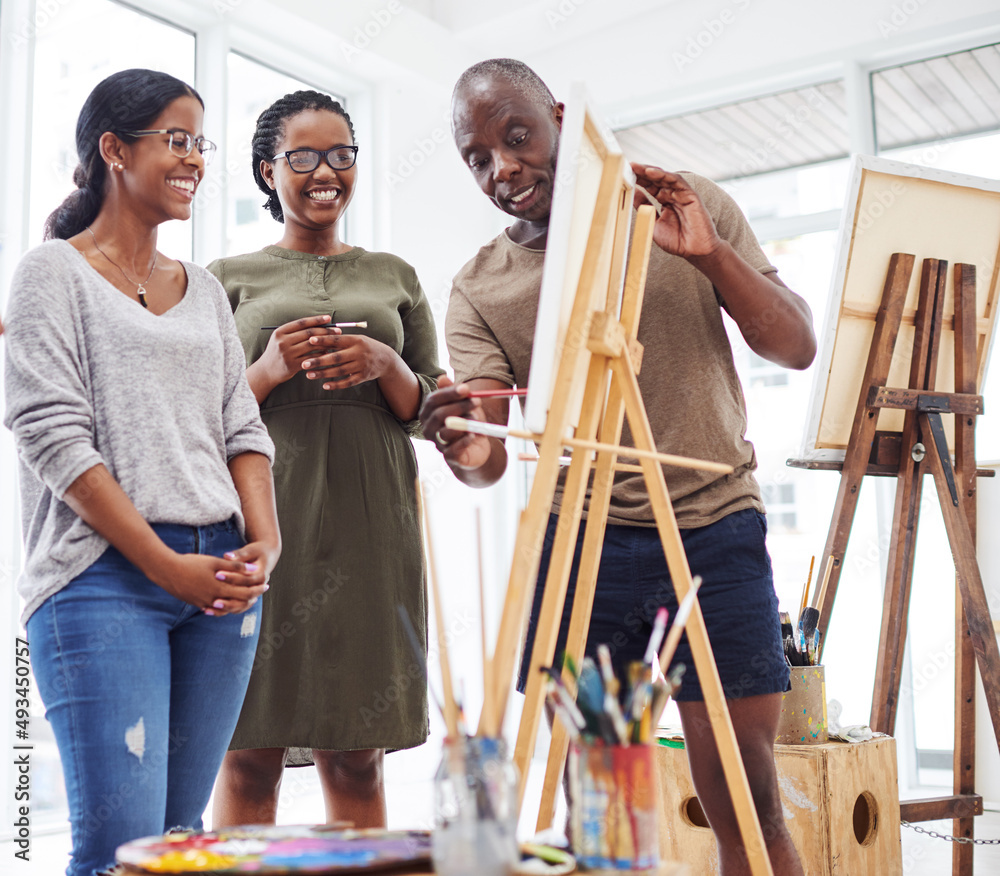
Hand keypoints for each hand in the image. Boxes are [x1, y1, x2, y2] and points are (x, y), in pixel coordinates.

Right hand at [149, 550, 269, 615]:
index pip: (245, 593)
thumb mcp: (215, 562)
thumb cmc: (191, 563)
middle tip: (260, 592)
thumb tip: (254, 570)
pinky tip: (227, 602)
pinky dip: (223, 606)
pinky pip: (214, 608)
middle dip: (251, 596)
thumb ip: (235, 567)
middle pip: (238, 602)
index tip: (266, 585)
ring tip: (247, 597)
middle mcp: (213, 599)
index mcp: (220, 588)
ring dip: (238, 603)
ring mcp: (203, 603)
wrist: (166, 571)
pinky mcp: (196, 603)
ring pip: (226, 608)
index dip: (257, 589)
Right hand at [259, 314, 338, 385]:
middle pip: (309, 333)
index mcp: (280, 332)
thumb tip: (319, 324)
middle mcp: (282, 342)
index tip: (328, 318)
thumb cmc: (278, 352)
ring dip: (326, 343)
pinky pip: (311, 358)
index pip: (301, 323)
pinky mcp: (292, 366)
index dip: (316, 320)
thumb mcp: (281, 339)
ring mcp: (287, 354)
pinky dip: (321, 355)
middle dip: (325, 331)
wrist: (266, 371)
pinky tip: (328, 353)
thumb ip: (295, 332)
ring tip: (336, 341)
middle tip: (338, 330)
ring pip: (312, 346)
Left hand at [301, 333, 396, 389]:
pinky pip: (348, 382)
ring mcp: (361, 366)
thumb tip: (321, 337)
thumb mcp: (357, 339)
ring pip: (339, 371)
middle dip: (319, 361)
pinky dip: (336, 384)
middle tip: (304, 363)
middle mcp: (358, 353)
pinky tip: (325, 385)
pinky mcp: (363, 377)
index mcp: (355, 340)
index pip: (337, 340)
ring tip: (309, 375)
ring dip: (323, 373)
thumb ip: (341, 339)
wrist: (386, 359)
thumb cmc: (366, 347)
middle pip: (336, 358)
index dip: (323, 340)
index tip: (310, 340)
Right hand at [418, 375, 493, 469]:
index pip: (433, 400)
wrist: (476, 446)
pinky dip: (464, 441)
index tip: (467, 388)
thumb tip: (442, 377)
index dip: (449, 393)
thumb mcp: (462, 403)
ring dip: (465, 424)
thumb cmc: (467, 420)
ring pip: (446, 432)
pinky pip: (453, 450)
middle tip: (477, 401)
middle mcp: (428, 428)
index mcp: (428, 412)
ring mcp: (437, 443)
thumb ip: (453, 391)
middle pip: (439, 415)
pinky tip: (473, 435)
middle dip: (460, 406)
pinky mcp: (448, 457)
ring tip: (476, 420)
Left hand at [631, 163, 721, 259]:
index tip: (624, 175)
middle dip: (641, 173)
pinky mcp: (690, 194)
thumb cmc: (676, 241)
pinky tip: (650, 172)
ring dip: (650, 171)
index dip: (638, 180)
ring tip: (636, 167)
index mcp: (665, 202)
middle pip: (656, 180)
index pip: (650, 187)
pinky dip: (663, 175)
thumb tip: (634, 192)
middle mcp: (673, 195)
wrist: (694, 251)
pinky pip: (676, 181)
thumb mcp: (654, 223)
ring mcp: (682, 194)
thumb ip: (645, 207)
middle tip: (627, 166)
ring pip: (665, 177)